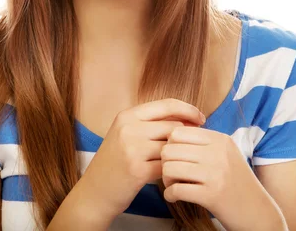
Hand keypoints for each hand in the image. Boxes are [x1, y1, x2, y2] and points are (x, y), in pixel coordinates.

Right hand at [79, 98, 205, 219]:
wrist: (94, 191)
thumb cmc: (115, 162)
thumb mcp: (125, 134)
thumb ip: (151, 123)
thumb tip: (188, 116)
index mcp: (127, 115)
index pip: (167, 104)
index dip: (188, 109)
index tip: (201, 118)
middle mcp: (128, 128)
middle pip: (174, 125)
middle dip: (188, 134)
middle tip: (195, 144)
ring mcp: (132, 149)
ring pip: (173, 145)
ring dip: (181, 154)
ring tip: (184, 160)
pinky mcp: (138, 170)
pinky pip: (168, 165)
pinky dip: (174, 170)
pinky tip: (174, 173)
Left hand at [160, 126, 251, 219]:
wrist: (257, 211)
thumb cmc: (235, 181)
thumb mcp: (226, 153)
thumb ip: (203, 142)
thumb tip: (171, 134)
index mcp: (220, 139)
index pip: (178, 132)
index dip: (170, 145)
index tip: (175, 157)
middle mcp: (218, 153)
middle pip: (170, 150)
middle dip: (164, 163)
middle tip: (170, 174)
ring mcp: (215, 174)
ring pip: (169, 169)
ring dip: (166, 179)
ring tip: (173, 185)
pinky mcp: (211, 195)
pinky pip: (175, 190)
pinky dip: (169, 195)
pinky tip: (174, 197)